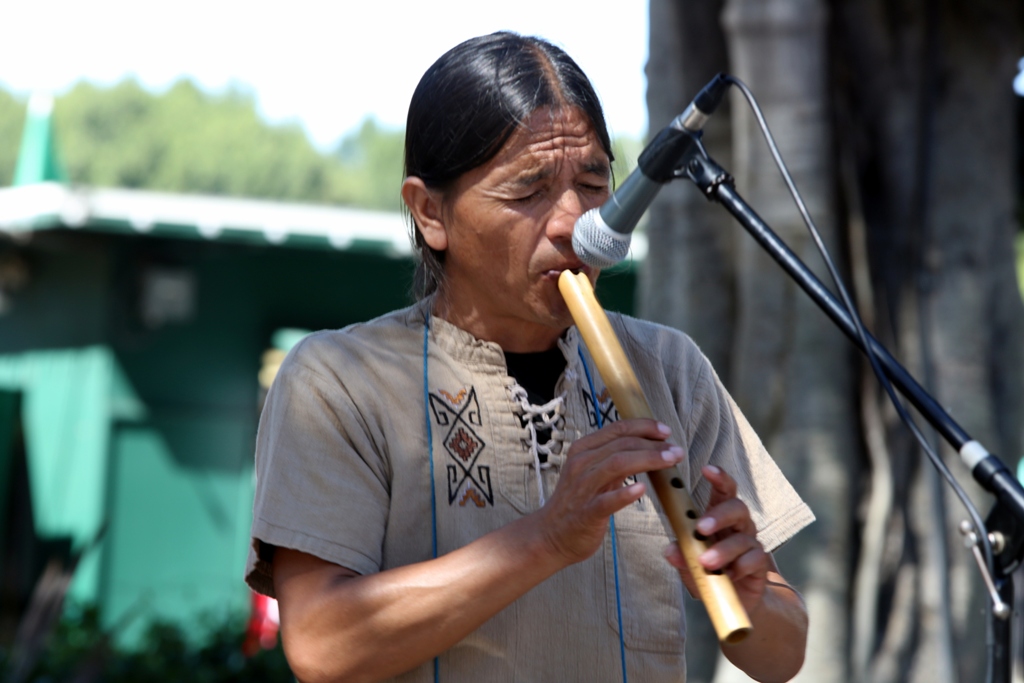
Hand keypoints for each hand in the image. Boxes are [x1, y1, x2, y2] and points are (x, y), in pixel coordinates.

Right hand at [534, 418, 684, 565]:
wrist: (551, 535)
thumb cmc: (577, 502)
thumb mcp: (592, 472)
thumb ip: (615, 458)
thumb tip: (648, 445)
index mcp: (583, 449)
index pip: (618, 429)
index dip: (644, 426)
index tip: (666, 431)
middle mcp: (581, 464)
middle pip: (622, 444)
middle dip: (653, 445)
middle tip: (676, 451)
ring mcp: (583, 488)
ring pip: (617, 464)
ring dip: (648, 459)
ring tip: (670, 461)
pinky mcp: (586, 513)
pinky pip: (607, 500)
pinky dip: (625, 493)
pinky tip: (641, 489)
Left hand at [664, 465, 771, 613]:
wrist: (736, 599)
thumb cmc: (710, 573)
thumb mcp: (690, 565)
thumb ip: (682, 556)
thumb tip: (669, 550)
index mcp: (719, 518)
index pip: (723, 491)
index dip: (719, 477)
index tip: (707, 469)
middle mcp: (738, 526)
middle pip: (737, 508)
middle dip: (719, 515)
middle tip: (701, 528)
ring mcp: (750, 543)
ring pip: (743, 537)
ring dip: (723, 549)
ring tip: (706, 562)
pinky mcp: (760, 564)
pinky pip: (755, 559)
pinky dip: (740, 566)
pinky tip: (728, 575)